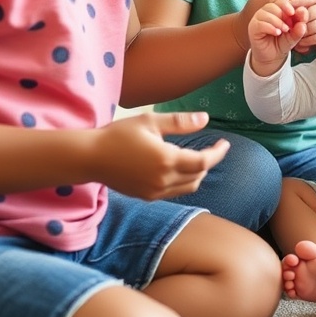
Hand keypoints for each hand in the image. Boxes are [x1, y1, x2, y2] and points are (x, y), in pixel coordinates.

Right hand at [94, 111, 227, 199]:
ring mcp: (154, 192)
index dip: (217, 153)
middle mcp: (163, 180)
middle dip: (209, 162)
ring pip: (188, 187)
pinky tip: (179, 168)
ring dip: (197, 174)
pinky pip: (174, 192)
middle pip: (198, 176)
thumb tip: (205, 119)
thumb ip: (179, 122)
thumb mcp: (149, 121)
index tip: (225, 143)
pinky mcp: (146, 196)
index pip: (203, 162)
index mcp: (166, 160)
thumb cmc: (119, 134)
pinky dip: (183, 181)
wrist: (90, 157)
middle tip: (213, 147)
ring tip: (198, 157)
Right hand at [247, 0, 307, 74]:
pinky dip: (271, 27)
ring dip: (278, 20)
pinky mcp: (253, 27)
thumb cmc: (283, 42)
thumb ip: (300, 26)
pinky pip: (260, 22)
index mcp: (277, 9)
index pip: (283, 0)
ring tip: (285, 30)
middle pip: (275, 3)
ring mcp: (258, 18)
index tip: (296, 15)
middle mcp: (266, 10)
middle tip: (291, 25)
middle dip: (285, 13)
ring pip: (267, 11)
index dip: (290, 5)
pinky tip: (277, 33)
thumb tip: (304, 12)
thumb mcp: (294, 35)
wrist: (272, 57)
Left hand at [289, 0, 315, 54]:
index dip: (293, 5)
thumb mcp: (308, 3)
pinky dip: (306, 41)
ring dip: (300, 33)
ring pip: (312, 27)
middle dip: (296, 21)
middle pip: (308, 14)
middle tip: (285, 26)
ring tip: (291, 35)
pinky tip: (299, 43)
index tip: (283, 11)